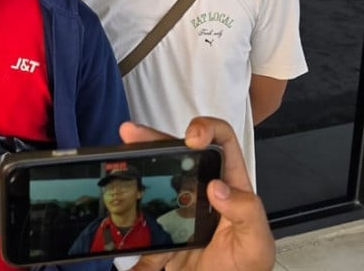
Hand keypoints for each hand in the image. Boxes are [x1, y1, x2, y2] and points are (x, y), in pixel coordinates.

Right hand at [126, 118, 274, 270]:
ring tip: (118, 155)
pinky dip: (127, 195)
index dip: (207, 129)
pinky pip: (140, 203)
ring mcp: (178, 203)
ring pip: (156, 170)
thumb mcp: (256, 245)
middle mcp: (202, 189)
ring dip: (136, 157)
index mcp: (231, 186)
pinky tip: (117, 187)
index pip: (222, 142)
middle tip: (134, 135)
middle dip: (155, 136)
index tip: (191, 138)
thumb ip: (248, 213)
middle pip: (179, 150)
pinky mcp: (159, 221)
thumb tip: (220, 187)